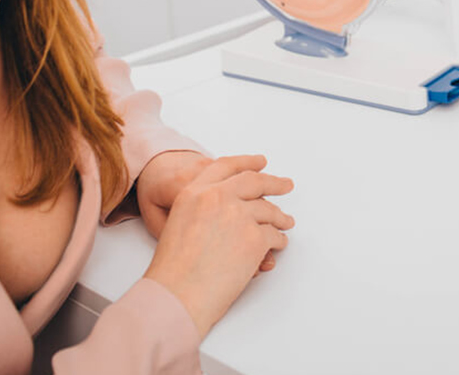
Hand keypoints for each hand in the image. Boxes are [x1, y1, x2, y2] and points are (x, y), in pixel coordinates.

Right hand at [144, 154, 295, 336]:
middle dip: (274, 183)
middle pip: (254, 182)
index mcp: (194, 192)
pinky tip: (278, 243)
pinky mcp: (254, 237)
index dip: (245, 163)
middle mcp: (217, 197)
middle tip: (285, 185)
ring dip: (280, 217)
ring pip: (268, 210)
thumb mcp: (177, 225)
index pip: (225, 167)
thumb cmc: (172, 271)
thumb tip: (229, 210)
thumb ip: (202, 210)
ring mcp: (238, 215)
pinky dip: (278, 241)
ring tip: (285, 222)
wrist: (175, 296)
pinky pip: (274, 235)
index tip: (259, 162)